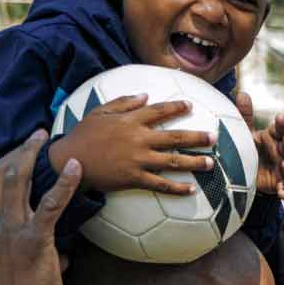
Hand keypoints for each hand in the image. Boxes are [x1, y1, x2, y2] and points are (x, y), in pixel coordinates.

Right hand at [0, 130, 82, 284]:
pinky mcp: (34, 239)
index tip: (19, 151)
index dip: (3, 164)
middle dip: (19, 150)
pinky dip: (64, 184)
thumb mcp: (18, 264)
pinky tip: (76, 168)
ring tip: (48, 140)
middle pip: (0, 174)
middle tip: (38, 135)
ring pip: (17, 181)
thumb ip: (34, 250)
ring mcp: (12, 229)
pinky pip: (49, 205)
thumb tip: (62, 254)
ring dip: (32, 156)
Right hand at [48, 94, 212, 195]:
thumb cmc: (83, 135)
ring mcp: (137, 160)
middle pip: (174, 137)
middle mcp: (138, 139)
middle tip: (214, 137)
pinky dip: (177, 188)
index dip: (176, 107)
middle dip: (197, 137)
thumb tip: (145, 95)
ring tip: (210, 163)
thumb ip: (123, 102)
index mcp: (130, 121)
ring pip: (172, 161)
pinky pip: (160, 184)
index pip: (159, 111)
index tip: (191, 106)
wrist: (69, 161)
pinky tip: (191, 190)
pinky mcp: (134, 178)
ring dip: (194, 162)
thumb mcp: (99, 112)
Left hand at [237, 90, 283, 198]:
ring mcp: (281, 168)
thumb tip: (242, 93)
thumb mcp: (245, 132)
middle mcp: (280, 151)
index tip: (280, 117)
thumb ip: (245, 116)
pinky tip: (282, 194)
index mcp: (273, 137)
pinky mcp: (280, 184)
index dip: (282, 124)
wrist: (244, 176)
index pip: (280, 128)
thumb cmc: (247, 149)